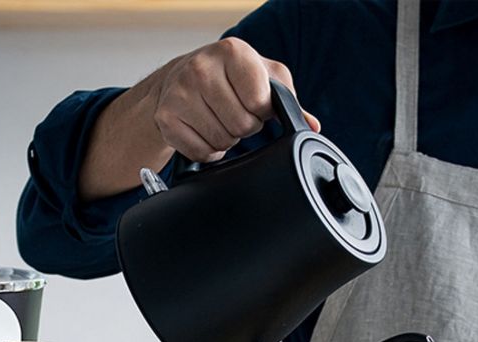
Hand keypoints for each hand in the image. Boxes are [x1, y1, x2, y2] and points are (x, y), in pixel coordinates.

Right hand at [149, 37, 319, 162]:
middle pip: (241, 126)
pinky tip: (204, 132)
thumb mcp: (261, 75)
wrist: (178, 78)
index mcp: (232, 51)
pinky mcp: (166, 119)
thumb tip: (311, 126)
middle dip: (244, 128)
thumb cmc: (227, 76)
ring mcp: (180, 94)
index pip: (260, 103)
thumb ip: (287, 99)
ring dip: (227, 140)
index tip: (254, 104)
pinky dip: (208, 151)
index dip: (262, 112)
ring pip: (221, 142)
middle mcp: (201, 68)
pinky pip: (200, 153)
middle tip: (235, 114)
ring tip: (219, 121)